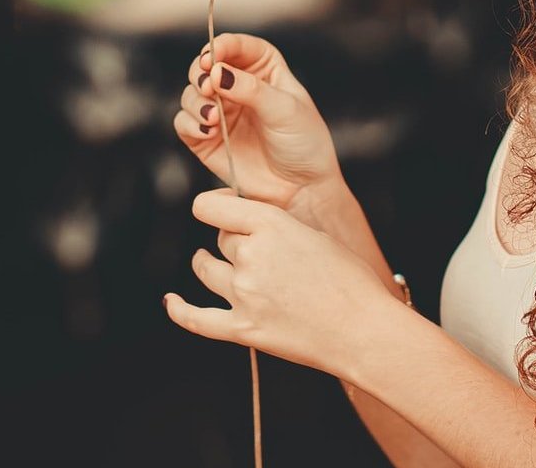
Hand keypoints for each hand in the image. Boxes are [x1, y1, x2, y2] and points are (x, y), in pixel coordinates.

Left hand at [163, 186, 402, 375]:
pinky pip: (197, 319)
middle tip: (257, 251)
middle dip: (234, 242)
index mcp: (270, 225)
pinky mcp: (241, 329)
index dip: (215, 206)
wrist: (363, 330)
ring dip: (208, 265)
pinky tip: (172, 301)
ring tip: (209, 263)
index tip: (221, 209)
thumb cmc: (350, 282)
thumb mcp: (315, 236)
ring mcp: (243, 294)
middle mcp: (250, 256)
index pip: (213, 207)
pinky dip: (180, 309)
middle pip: (221, 240)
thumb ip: (277, 227)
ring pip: (208, 270)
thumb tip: (250, 225)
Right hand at [174, 32, 341, 214]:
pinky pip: (184, 123)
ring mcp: (220, 112)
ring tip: (213, 117)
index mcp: (264, 70)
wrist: (301, 188)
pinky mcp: (205, 138)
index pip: (238, 46)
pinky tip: (207, 131)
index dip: (222, 46)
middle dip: (201, 74)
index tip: (212, 58)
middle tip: (208, 87)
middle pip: (205, 66)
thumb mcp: (285, 110)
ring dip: (195, 101)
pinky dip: (190, 123)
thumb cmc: (303, 144)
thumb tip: (217, 73)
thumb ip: (251, 90)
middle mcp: (238, 87)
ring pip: (190, 93)